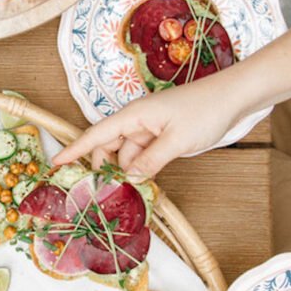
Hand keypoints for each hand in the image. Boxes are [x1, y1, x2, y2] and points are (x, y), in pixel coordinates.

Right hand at [53, 79, 246, 180]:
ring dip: (129, 170)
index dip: (76, 149)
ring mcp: (151, 127)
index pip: (97, 135)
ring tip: (135, 190)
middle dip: (108, 168)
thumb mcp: (177, 140)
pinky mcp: (163, 134)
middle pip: (110, 147)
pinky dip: (143, 166)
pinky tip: (147, 179)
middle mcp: (138, 120)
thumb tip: (128, 178)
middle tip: (110, 193)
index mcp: (134, 115)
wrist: (234, 96)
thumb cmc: (205, 110)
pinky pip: (144, 153)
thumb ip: (150, 161)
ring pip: (129, 153)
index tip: (56, 162)